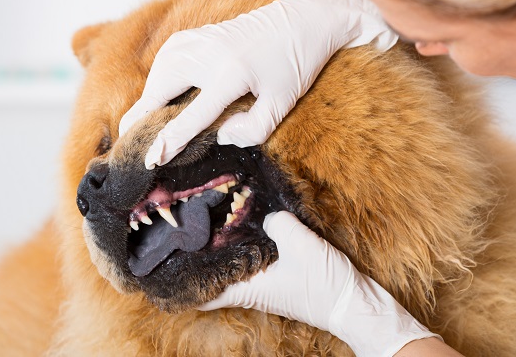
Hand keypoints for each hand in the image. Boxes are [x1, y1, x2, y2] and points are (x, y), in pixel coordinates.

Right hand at [119, 0, 396, 168]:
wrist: (303, 19)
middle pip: (160, 91)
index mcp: (231, 74)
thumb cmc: (296, 65)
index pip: (191, 115)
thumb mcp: (283, 104)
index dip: (169, 140)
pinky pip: (165, 60)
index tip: (150, 160)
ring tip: (141, 126)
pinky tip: (158, 96)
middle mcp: (207, 54)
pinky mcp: (195, 34)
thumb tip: (220, 136)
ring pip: (158, 74)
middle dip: (142, 119)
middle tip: (129, 144)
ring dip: (148, 100)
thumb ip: (253, 129)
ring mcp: (198, 40)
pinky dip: (157, 80)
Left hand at [198, 211, 439, 356]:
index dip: (178, 281)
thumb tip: (266, 212)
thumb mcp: (300, 246)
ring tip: (209, 221)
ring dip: (221, 249)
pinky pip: (254, 260)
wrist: (355, 303)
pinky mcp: (281, 277)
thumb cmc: (325, 284)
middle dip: (197, 257)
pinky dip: (245, 246)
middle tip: (182, 229)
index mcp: (246, 288)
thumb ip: (278, 223)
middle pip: (212, 276)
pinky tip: (249, 225)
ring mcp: (265, 284)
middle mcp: (251, 289)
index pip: (199, 292)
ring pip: (233, 267)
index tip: (160, 265)